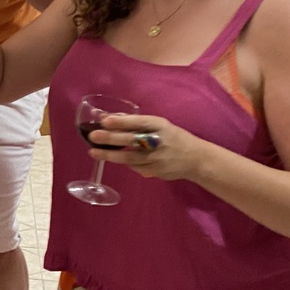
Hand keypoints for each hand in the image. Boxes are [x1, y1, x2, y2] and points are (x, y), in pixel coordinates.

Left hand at [87, 113, 206, 181]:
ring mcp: (157, 159)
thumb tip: (108, 118)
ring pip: (130, 158)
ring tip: (93, 152)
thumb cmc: (173, 137)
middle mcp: (159, 142)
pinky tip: (114, 159)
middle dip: (111, 138)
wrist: (196, 159)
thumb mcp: (159, 125)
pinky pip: (135, 167)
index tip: (105, 121)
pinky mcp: (156, 172)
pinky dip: (124, 163)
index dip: (122, 122)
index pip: (140, 122)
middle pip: (132, 140)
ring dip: (110, 155)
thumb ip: (136, 123)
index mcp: (161, 126)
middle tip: (93, 136)